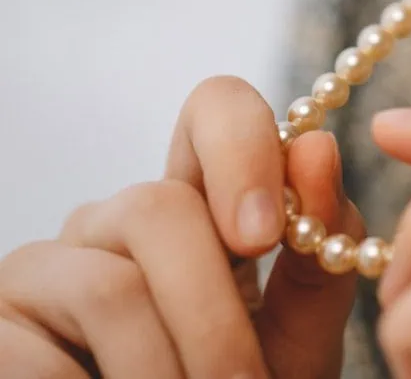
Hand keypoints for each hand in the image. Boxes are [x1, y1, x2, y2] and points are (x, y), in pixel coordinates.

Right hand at [0, 75, 362, 378]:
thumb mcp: (298, 332)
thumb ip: (319, 251)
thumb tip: (317, 149)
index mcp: (194, 208)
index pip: (214, 109)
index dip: (242, 147)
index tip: (266, 235)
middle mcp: (108, 223)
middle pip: (158, 208)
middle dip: (215, 314)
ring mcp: (40, 271)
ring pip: (109, 289)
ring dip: (170, 371)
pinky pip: (42, 360)